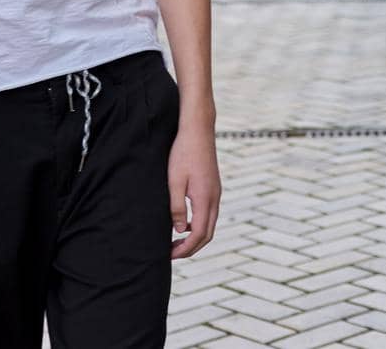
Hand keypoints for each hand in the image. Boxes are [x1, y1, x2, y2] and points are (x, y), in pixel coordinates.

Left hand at [168, 123, 220, 258]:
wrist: (198, 130)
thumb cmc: (183, 154)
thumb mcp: (174, 182)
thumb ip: (176, 208)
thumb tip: (179, 230)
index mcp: (205, 199)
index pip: (198, 234)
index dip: (185, 249)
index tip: (170, 255)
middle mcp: (214, 198)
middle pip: (207, 234)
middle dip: (191, 248)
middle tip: (172, 253)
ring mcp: (216, 192)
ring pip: (210, 224)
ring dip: (195, 237)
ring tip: (176, 241)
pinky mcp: (214, 187)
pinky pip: (209, 214)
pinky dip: (198, 225)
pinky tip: (183, 223)